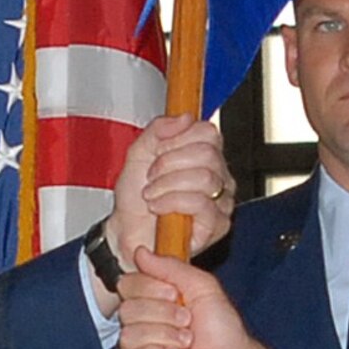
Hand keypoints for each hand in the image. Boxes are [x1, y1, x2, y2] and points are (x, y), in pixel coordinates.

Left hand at [106, 116, 234, 291]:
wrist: (126, 231)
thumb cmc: (135, 197)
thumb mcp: (139, 152)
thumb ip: (159, 129)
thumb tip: (185, 117)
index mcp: (205, 155)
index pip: (209, 132)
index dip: (178, 139)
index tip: (157, 152)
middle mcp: (219, 176)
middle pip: (208, 153)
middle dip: (169, 163)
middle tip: (151, 177)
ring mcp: (221, 201)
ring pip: (205, 177)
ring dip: (168, 184)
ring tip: (151, 195)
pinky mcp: (217, 226)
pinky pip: (201, 203)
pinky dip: (172, 202)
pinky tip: (157, 208)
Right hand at [119, 250, 284, 348]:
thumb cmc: (222, 331)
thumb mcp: (202, 287)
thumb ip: (171, 267)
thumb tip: (142, 252)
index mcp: (152, 301)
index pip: (127, 284)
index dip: (148, 287)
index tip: (173, 293)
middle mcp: (143, 324)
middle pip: (127, 309)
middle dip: (162, 313)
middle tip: (187, 320)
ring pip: (129, 334)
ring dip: (164, 335)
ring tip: (186, 341)